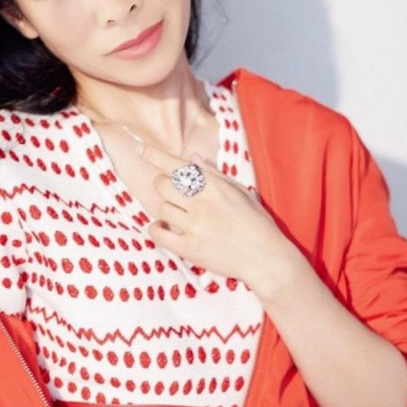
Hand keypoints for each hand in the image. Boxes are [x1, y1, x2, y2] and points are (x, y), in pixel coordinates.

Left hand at [137, 143, 307, 298]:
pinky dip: (156, 228)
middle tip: (172, 192)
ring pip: (161, 208)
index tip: (140, 148)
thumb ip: (213, 174)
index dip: (154, 155)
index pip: (177, 166)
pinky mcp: (189, 249)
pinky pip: (158, 233)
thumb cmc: (255, 222)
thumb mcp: (239, 191)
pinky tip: (164, 227)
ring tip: (179, 214)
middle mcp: (202, 204)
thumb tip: (191, 157)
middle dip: (162, 184)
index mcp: (215, 187)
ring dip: (165, 209)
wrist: (266, 258)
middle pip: (162, 185)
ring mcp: (195, 227)